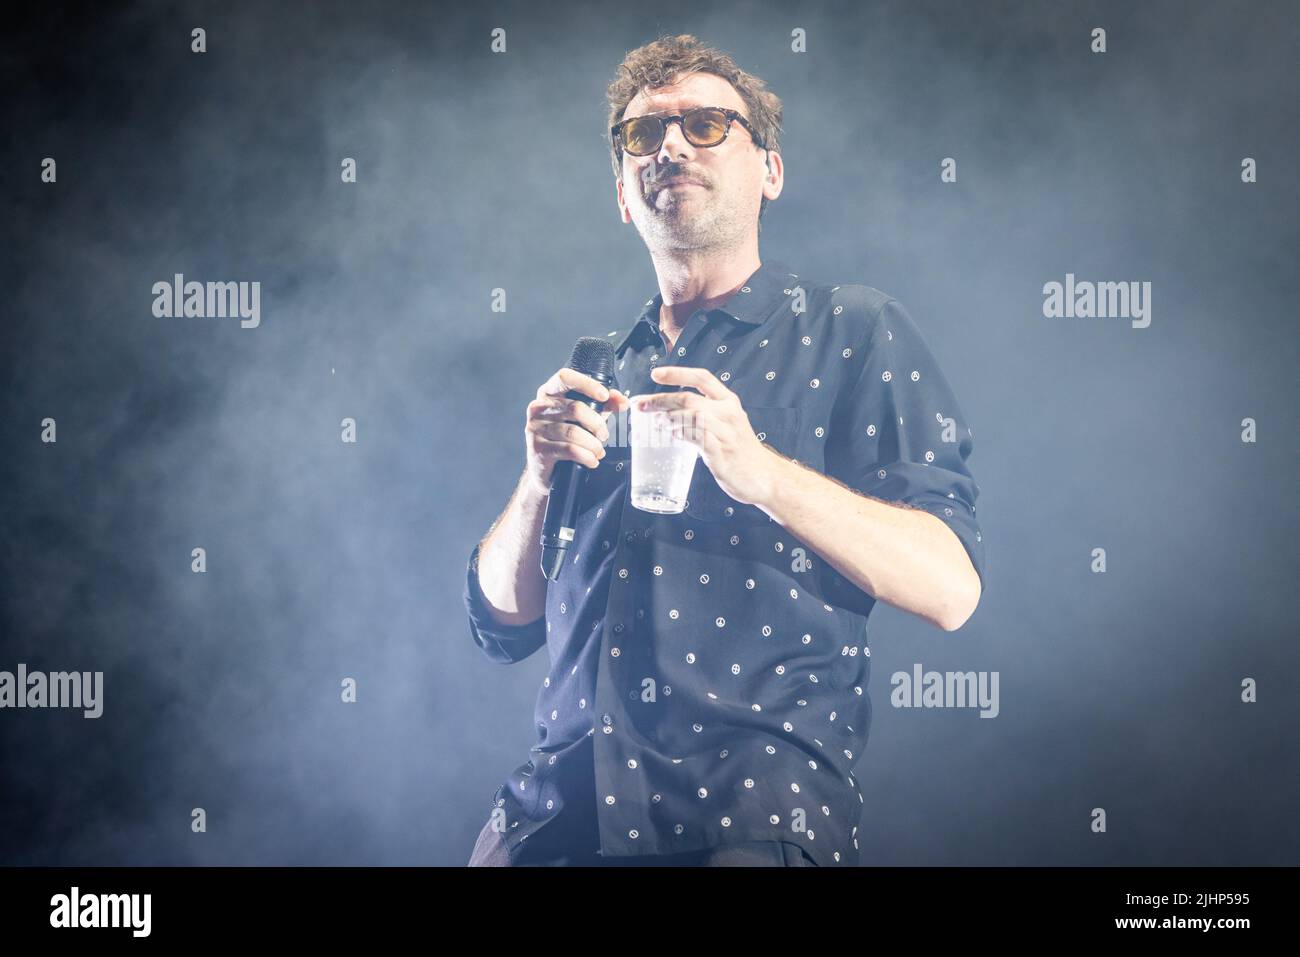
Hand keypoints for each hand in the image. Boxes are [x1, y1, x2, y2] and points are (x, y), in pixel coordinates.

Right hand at [524, 368, 630, 495]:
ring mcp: (535, 427)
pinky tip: (592, 460)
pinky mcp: (537, 448)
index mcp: (549, 393)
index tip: (604, 396)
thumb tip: (622, 401)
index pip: (564, 377)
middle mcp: (538, 407)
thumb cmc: (565, 437)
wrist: (546, 469)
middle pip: (575, 408)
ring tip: (598, 451)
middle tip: (604, 435)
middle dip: (596, 424)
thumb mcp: (586, 417)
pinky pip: (569, 449)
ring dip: (593, 444)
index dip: (587, 384)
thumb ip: (604, 406)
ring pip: (573, 432)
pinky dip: (586, 456)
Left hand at [628, 366, 777, 506]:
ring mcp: (726, 434)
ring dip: (668, 417)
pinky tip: (671, 434)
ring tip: (654, 421)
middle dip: (660, 400)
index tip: (655, 373)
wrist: (765, 477)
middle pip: (689, 398)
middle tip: (641, 405)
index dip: (677, 373)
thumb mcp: (727, 425)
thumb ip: (703, 416)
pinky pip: (698, 438)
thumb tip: (669, 415)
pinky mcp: (722, 453)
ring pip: (692, 415)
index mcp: (729, 402)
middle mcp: (728, 414)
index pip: (702, 378)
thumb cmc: (742, 452)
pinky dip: (682, 434)